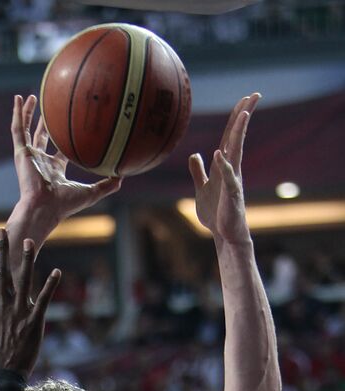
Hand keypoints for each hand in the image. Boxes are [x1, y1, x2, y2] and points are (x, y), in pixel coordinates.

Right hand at [0, 229, 59, 378]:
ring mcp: (20, 312)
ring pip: (24, 281)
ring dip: (27, 260)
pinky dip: (50, 285)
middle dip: (3, 250)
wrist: (1, 376)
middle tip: (2, 230)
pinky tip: (56, 271)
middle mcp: (4, 305)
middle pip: (3, 272)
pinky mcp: (35, 321)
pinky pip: (44, 299)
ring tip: (29, 241)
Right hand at [12, 94, 121, 228]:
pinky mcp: (21, 153)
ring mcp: (29, 156)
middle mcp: (41, 161)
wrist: (44, 208)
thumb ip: (107, 185)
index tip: (69, 124)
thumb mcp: (91, 192)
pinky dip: (17, 114)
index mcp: (55, 169)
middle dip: (45, 123)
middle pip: (42, 137)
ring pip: (27, 130)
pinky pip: (18, 129)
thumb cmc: (64, 204)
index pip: (59, 150)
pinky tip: (17, 99)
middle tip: (50, 106)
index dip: (63, 138)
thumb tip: (123, 176)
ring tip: (32, 97)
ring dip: (28, 114)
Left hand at [188, 94, 258, 246]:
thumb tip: (195, 155)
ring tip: (244, 115)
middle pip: (237, 138)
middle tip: (254, 94)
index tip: (245, 99)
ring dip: (239, 134)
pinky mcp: (231, 196)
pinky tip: (219, 154)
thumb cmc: (216, 213)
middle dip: (244, 117)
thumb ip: (199, 171)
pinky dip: (224, 166)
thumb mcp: (202, 188)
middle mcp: (231, 170)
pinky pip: (228, 179)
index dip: (236, 119)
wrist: (223, 235)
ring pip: (236, 153)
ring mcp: (233, 181)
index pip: (230, 138)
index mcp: (224, 166)